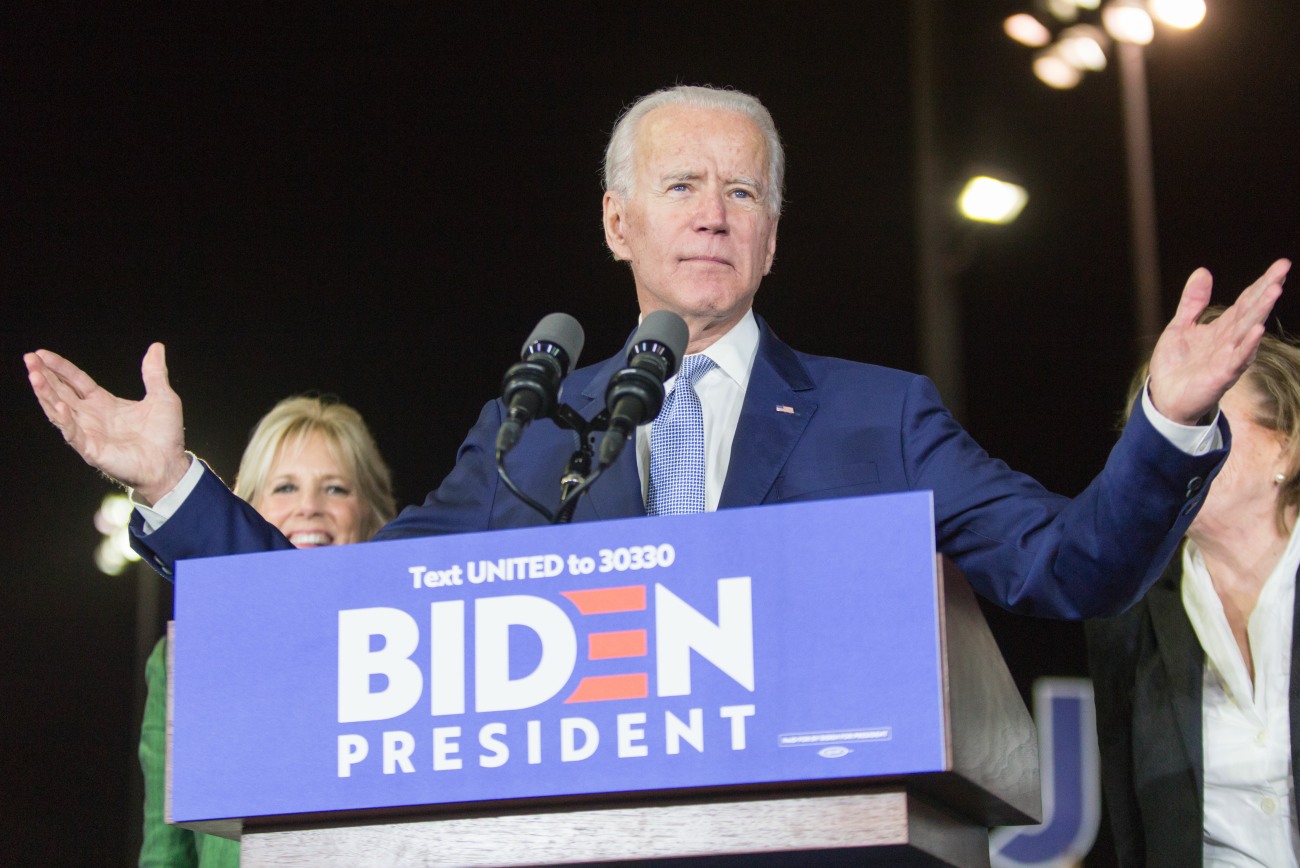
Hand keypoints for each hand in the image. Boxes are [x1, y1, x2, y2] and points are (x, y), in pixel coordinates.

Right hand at [25, 342, 189, 504]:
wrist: (170, 464)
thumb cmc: (165, 434)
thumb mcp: (162, 397)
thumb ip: (154, 373)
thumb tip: (157, 347)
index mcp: (103, 403)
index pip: (75, 381)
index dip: (59, 367)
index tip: (42, 353)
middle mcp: (91, 417)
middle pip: (61, 392)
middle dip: (44, 376)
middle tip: (29, 359)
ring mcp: (89, 433)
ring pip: (59, 410)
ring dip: (46, 393)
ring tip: (35, 376)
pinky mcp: (92, 450)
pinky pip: (73, 433)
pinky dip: (65, 419)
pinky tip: (58, 404)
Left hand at [1147, 258, 1290, 424]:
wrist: (1164, 398)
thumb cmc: (1176, 364)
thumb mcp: (1181, 326)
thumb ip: (1193, 302)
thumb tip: (1204, 271)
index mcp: (1222, 328)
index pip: (1246, 301)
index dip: (1262, 283)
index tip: (1281, 264)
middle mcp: (1230, 341)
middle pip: (1251, 311)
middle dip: (1267, 290)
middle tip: (1283, 269)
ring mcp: (1228, 358)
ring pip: (1248, 331)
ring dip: (1261, 311)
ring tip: (1274, 290)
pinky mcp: (1221, 375)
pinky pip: (1237, 358)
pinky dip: (1247, 344)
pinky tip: (1258, 330)